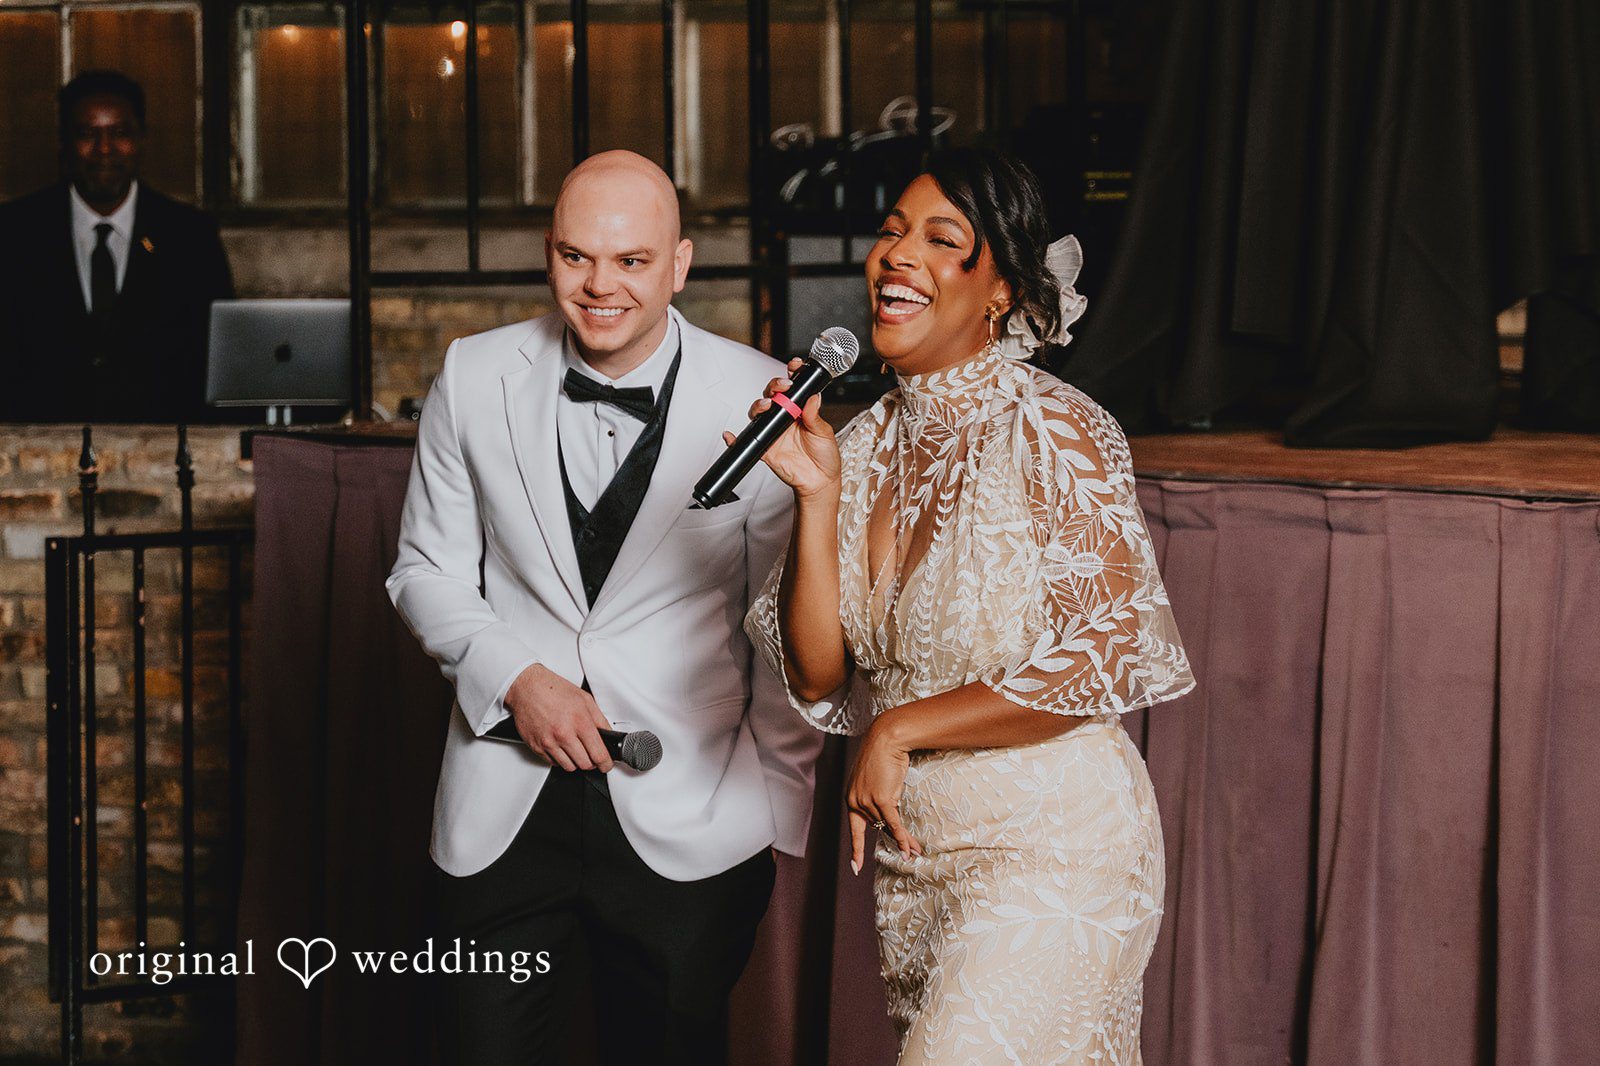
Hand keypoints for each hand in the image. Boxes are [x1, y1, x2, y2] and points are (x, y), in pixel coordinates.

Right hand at [503, 663, 613, 771]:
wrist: (527, 688)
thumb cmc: (554, 690)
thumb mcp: (585, 699)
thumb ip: (600, 720)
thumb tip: (608, 736)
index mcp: (579, 721)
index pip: (598, 754)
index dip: (606, 763)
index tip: (606, 764)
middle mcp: (564, 734)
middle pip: (585, 764)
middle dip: (591, 762)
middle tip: (591, 754)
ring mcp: (549, 742)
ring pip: (569, 767)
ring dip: (575, 761)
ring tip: (575, 749)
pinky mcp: (536, 747)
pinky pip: (553, 763)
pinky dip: (560, 758)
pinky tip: (561, 746)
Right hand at [724, 358, 841, 500]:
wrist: (820, 482)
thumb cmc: (825, 457)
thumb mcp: (824, 433)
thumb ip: (814, 415)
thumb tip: (812, 397)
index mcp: (800, 410)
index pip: (792, 387)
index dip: (791, 374)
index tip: (795, 366)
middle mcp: (785, 418)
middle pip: (772, 395)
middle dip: (774, 386)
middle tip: (783, 387)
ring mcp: (774, 432)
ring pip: (759, 412)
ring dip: (759, 405)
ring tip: (767, 406)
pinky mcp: (766, 448)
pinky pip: (748, 441)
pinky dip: (734, 439)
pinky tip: (730, 435)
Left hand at [845, 719, 920, 871]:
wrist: (886, 739)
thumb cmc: (883, 756)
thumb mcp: (875, 781)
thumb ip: (877, 800)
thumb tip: (889, 821)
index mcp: (851, 798)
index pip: (854, 829)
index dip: (856, 849)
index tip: (856, 867)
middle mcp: (856, 801)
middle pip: (878, 828)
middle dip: (895, 841)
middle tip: (910, 854)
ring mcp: (867, 801)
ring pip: (887, 827)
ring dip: (904, 839)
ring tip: (917, 850)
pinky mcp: (881, 799)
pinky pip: (893, 824)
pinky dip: (902, 837)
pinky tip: (909, 848)